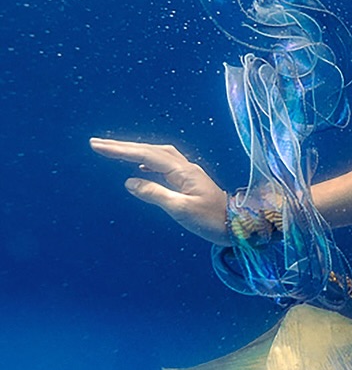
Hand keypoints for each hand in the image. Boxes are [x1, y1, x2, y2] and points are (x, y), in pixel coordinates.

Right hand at [89, 137, 230, 244]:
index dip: (121, 150)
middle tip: (97, 143)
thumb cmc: (211, 220)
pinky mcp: (189, 180)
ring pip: (157, 154)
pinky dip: (148, 160)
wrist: (237, 225)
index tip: (98, 146)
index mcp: (183, 171)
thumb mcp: (181, 210)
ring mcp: (188, 172)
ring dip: (135, 150)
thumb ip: (155, 194)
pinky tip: (140, 166)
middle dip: (123, 146)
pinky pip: (164, 163)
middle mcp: (185, 167)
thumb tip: (129, 181)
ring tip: (112, 151)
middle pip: (151, 150)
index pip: (146, 155)